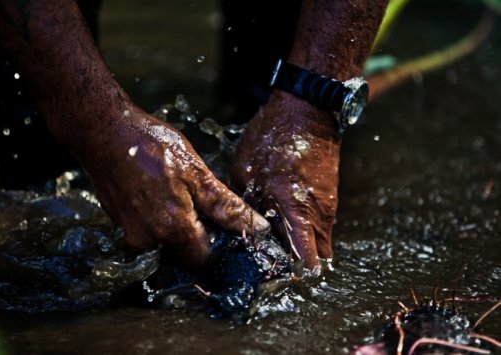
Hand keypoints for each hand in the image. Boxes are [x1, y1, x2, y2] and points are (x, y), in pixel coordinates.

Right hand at [79, 104, 269, 266]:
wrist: (104, 133)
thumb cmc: (151, 146)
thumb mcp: (197, 172)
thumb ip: (227, 206)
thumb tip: (259, 227)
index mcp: (173, 229)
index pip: (205, 261)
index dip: (218, 248)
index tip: (223, 230)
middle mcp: (149, 241)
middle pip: (185, 253)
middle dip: (197, 234)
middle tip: (198, 202)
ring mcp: (130, 235)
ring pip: (166, 242)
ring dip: (177, 225)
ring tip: (175, 192)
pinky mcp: (119, 226)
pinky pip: (148, 232)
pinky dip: (158, 219)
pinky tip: (158, 192)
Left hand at [231, 91, 340, 270]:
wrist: (308, 110)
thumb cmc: (275, 138)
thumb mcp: (247, 173)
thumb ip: (246, 207)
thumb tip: (239, 230)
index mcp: (298, 212)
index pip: (305, 261)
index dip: (290, 276)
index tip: (272, 280)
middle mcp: (319, 215)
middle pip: (315, 259)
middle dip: (295, 267)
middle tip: (269, 265)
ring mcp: (328, 206)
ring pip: (317, 243)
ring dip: (299, 249)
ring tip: (271, 245)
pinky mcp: (328, 197)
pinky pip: (318, 227)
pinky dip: (303, 233)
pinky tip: (280, 224)